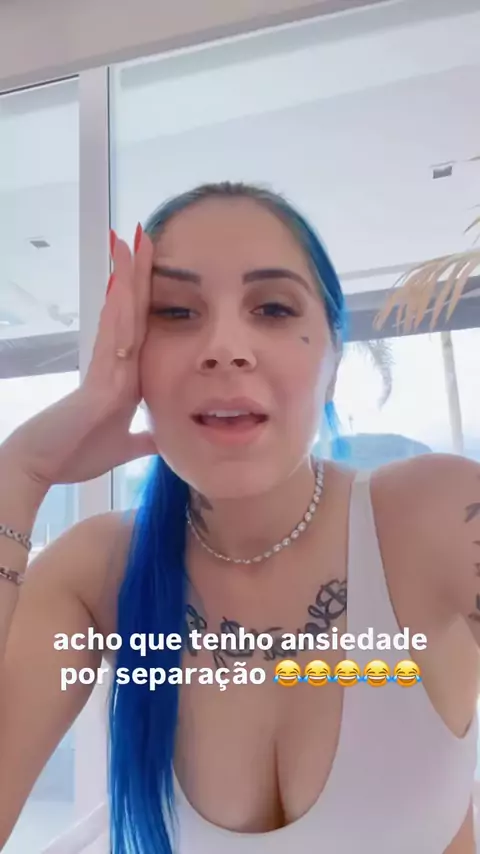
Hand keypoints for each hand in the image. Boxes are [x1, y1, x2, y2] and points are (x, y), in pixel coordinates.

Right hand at [2, 227, 156, 487]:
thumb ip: (143, 439)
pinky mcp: (96, 380)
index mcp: (126, 377)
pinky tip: (123, 286)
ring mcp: (105, 368)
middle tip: (144, 234)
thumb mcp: (124, 447)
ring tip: (131, 242)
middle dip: (139, 273)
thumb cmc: (77, 453)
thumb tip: (162, 437)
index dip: (150, 296)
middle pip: (132, 311)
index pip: (142, 328)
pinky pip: (111, 341)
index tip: (160, 266)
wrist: (44, 466)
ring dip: (127, 279)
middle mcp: (116, 365)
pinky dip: (118, 313)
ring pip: (121, 315)